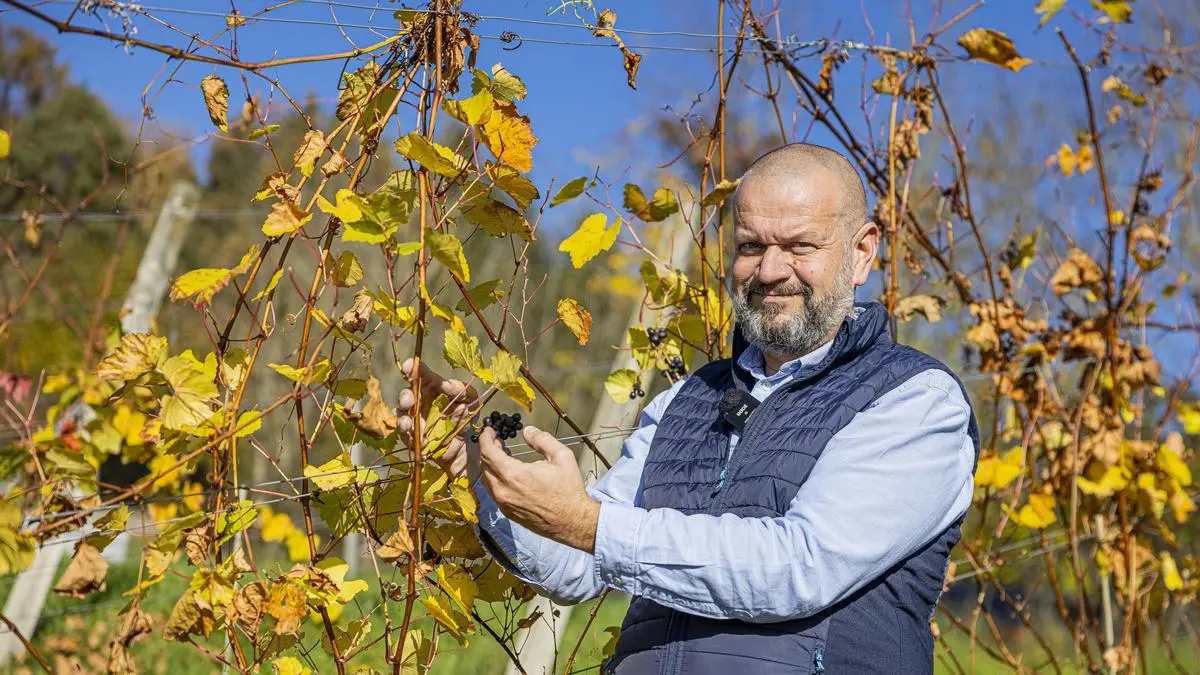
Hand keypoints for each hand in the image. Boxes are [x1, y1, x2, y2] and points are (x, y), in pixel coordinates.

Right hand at [397, 358, 478, 479]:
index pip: (420, 374)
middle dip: (405, 396)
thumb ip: (460, 389)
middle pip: (406, 393)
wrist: (463, 444)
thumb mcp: (470, 399)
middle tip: (410, 401)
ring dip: (402, 417)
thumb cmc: (465, 416)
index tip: (409, 365)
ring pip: (400, 413)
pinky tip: (414, 435)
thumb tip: (445, 385)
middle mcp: (420, 399)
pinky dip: (407, 433)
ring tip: (408, 423)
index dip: (413, 368)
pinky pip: (403, 432)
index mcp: (432, 387)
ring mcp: (413, 417)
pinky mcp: (411, 434)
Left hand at [478, 425, 600, 552]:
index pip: (487, 452)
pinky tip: (508, 474)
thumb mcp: (561, 456)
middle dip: (488, 449)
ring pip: (487, 480)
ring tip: (502, 455)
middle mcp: (503, 490)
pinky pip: (494, 492)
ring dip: (491, 465)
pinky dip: (496, 479)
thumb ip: (542, 440)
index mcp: (513, 475)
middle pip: (484, 465)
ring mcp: (504, 503)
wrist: (573, 521)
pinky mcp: (508, 512)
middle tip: (498, 440)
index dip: (485, 438)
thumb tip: (527, 431)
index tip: (489, 430)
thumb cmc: (568, 489)